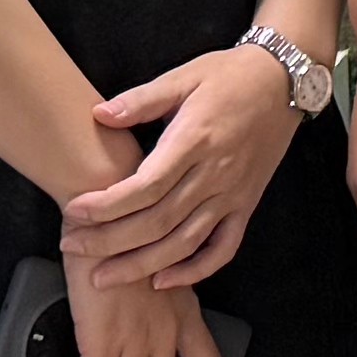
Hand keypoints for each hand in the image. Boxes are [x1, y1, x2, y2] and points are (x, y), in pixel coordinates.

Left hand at [65, 45, 300, 293]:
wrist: (284, 80)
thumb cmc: (230, 76)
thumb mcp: (185, 77)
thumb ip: (143, 99)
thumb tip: (100, 114)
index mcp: (195, 140)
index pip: (146, 186)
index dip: (107, 205)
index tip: (74, 212)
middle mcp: (215, 174)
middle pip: (158, 221)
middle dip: (111, 241)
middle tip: (73, 247)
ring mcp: (233, 195)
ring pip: (185, 242)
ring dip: (143, 265)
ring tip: (104, 277)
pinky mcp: (247, 205)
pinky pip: (223, 248)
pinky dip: (195, 270)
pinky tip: (163, 281)